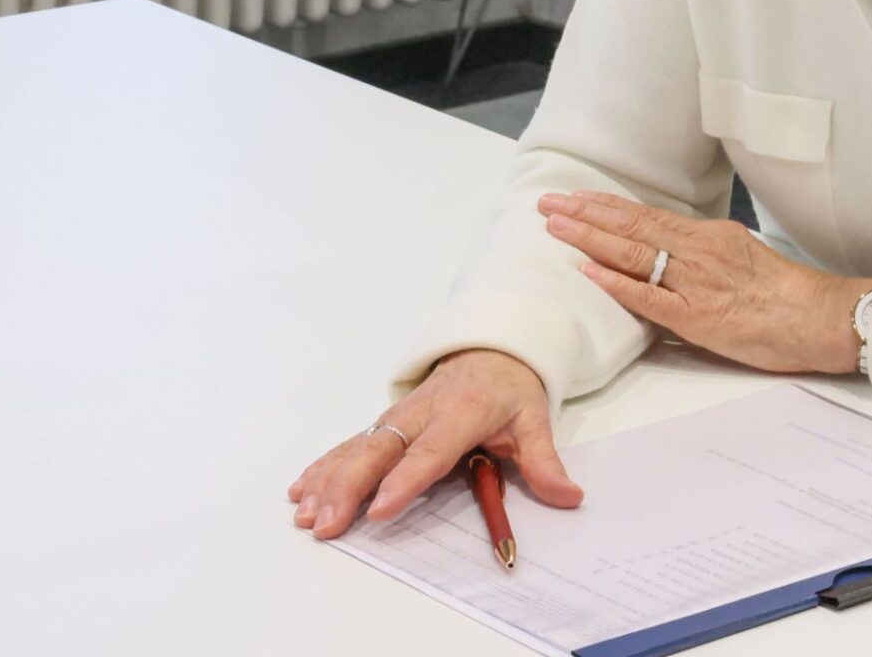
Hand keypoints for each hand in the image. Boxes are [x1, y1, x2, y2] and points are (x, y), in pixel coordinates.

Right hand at [286, 348, 581, 540]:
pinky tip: (300, 490)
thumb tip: (570, 497)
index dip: (405, 479)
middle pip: (380, 450)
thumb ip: (545, 462)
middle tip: (327, 523)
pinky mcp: (383, 423)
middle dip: (349, 486)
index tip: (380, 509)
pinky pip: (349, 445)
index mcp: (463, 411)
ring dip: (328, 481)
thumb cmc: (510, 390)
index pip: (431, 450)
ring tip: (306, 515)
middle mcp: (422, 412)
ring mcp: (398, 417)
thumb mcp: (535, 420)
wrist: (490, 349)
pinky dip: (323, 467)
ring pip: (357, 448)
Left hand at [538, 191, 869, 375]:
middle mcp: (700, 252)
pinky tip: (591, 271)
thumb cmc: (787, 295)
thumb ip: (705, 258)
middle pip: (634, 226)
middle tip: (549, 203)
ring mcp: (697, 283)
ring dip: (591, 238)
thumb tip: (672, 260)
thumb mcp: (744, 261)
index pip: (649, 216)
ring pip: (635, 253)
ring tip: (556, 226)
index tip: (577, 198)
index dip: (608, 207)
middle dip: (586, 214)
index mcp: (710, 238)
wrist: (820, 317)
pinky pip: (650, 297)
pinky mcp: (698, 317)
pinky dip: (618, 282)